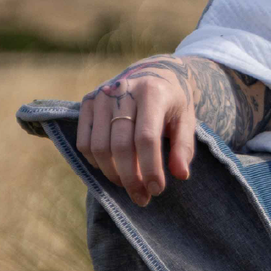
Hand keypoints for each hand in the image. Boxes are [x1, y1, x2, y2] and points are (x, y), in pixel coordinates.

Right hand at [75, 58, 197, 204]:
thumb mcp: (187, 119)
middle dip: (131, 178)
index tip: (157, 190)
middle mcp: (122, 91)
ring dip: (112, 174)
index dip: (151, 168)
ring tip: (129, 187)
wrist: (153, 72)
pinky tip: (112, 170)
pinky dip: (96, 162)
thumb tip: (180, 174)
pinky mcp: (87, 102)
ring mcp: (101, 96)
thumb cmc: (173, 101)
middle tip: (142, 198)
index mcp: (152, 93)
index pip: (146, 138)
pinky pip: (84, 141)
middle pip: (120, 146)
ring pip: (99, 147)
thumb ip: (183, 146)